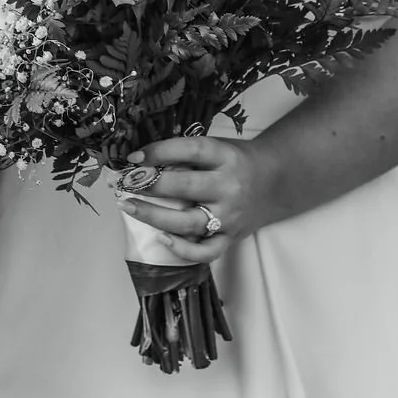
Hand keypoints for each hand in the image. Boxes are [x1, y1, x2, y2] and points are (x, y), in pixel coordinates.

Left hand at [116, 135, 277, 263]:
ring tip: (128, 205)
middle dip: (149, 185)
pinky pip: (205, 251)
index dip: (158, 152)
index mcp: (224, 156)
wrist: (275, 181)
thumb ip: (187, 154)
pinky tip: (162, 239)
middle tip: (123, 182)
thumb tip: (143, 160)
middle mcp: (228, 186)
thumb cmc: (236, 160)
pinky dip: (183, 249)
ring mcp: (229, 215)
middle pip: (184, 186)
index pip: (188, 151)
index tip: (133, 157)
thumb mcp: (217, 146)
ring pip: (188, 221)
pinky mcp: (231, 237)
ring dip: (153, 216)